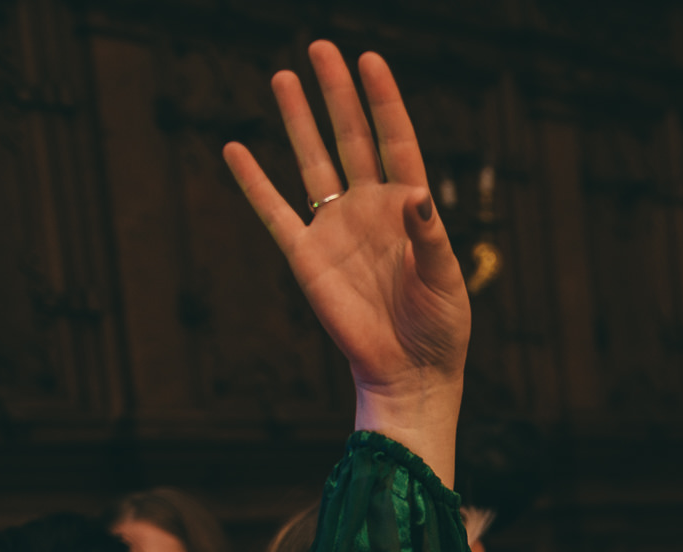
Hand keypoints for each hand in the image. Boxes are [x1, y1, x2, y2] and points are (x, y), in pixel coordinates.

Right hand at [222, 43, 467, 478]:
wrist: (409, 371)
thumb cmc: (440, 327)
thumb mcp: (446, 281)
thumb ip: (430, 236)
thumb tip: (416, 192)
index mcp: (408, 208)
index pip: (396, 141)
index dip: (383, 101)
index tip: (371, 59)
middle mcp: (369, 209)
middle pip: (350, 138)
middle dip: (337, 95)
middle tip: (321, 48)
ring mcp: (336, 228)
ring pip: (312, 162)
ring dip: (298, 122)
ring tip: (284, 77)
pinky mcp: (306, 256)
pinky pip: (274, 212)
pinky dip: (254, 183)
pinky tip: (236, 149)